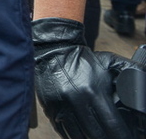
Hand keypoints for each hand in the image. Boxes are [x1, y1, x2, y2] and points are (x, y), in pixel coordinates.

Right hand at [32, 17, 136, 138]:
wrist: (53, 52)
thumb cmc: (85, 60)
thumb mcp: (110, 62)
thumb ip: (133, 72)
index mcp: (93, 91)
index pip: (113, 125)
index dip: (123, 136)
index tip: (128, 137)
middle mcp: (76, 100)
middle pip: (97, 135)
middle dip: (109, 138)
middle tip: (115, 136)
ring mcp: (61, 107)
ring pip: (80, 137)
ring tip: (101, 135)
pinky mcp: (50, 110)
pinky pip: (65, 133)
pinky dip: (76, 137)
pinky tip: (85, 135)